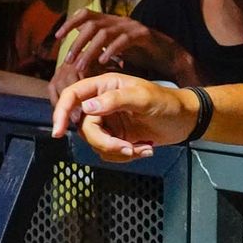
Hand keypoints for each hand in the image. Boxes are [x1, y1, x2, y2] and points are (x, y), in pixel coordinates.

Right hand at [50, 72, 198, 161]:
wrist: (185, 120)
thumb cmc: (166, 102)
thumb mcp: (143, 98)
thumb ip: (115, 101)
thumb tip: (87, 107)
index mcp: (104, 86)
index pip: (73, 95)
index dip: (61, 112)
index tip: (57, 132)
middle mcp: (101, 104)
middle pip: (84, 128)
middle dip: (105, 143)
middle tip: (128, 148)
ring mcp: (108, 123)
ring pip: (96, 144)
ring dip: (119, 152)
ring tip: (143, 148)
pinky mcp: (116, 138)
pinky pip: (108, 153)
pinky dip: (125, 156)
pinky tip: (145, 148)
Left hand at [53, 7, 195, 82]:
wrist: (167, 55)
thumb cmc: (139, 54)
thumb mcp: (114, 49)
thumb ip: (98, 48)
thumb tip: (76, 56)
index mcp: (110, 22)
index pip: (86, 14)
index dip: (70, 23)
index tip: (57, 37)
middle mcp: (119, 20)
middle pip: (92, 24)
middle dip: (78, 43)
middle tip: (68, 61)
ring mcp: (131, 26)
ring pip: (105, 33)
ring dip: (90, 50)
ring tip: (82, 66)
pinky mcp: (142, 35)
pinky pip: (124, 40)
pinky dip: (112, 50)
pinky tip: (104, 62)